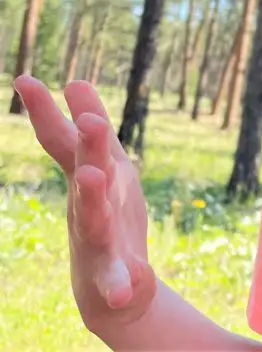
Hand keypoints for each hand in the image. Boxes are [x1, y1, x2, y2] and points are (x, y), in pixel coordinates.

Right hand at [14, 76, 156, 335]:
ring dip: (94, 199)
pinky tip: (127, 289)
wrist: (113, 290)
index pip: (64, 142)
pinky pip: (116, 281)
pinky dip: (119, 284)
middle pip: (88, 171)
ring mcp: (98, 242)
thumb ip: (90, 129)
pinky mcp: (114, 277)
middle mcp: (86, 207)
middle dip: (89, 147)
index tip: (25, 80)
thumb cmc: (108, 217)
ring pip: (95, 219)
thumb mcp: (106, 166)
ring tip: (94, 176)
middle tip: (93, 120)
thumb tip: (76, 81)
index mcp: (88, 178)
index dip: (46, 111)